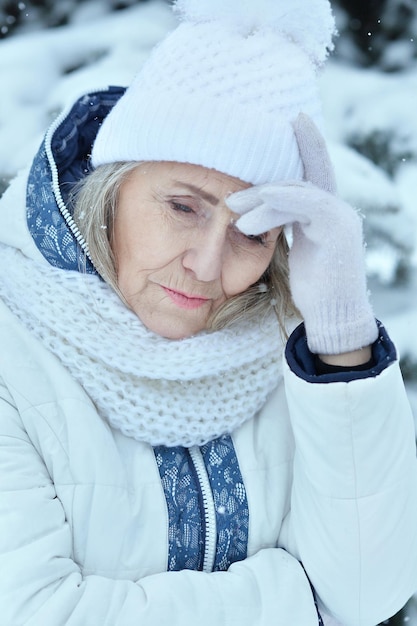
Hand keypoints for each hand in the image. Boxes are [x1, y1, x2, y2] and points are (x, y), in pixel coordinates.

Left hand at [226, 113, 377, 355]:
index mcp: (325, 213)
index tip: (291, 120)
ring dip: (262, 197)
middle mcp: (336, 209)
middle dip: (263, 181)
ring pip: (298, 191)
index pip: (312, 172)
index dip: (305, 145)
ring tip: (234, 210)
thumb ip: (287, 225)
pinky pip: (307, 205)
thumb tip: (257, 214)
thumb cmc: (313, 288)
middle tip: (231, 194)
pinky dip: (281, 202)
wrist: (334, 316)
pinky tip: (256, 208)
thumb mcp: (298, 250)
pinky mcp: (337, 230)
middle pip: (299, 179)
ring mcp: (339, 218)